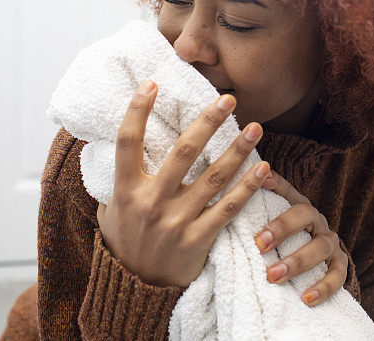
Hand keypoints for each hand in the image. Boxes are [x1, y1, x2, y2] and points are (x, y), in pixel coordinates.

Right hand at [96, 80, 271, 287]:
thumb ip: (116, 175)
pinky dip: (247, 189)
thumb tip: (118, 138)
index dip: (137, 111)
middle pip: (182, 153)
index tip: (152, 83)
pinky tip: (264, 170)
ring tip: (254, 127)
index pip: (128, 142)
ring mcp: (176, 222)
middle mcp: (151, 202)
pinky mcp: (198, 240)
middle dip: (207, 123)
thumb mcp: (109, 207)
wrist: (133, 289)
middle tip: (228, 99)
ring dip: (237, 150)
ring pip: (212, 178)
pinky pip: (228, 209)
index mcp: (125, 190)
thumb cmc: (124, 239)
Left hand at [254, 170, 347, 306]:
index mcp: (298, 205)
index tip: (257, 186)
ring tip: (272, 276)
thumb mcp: (270, 220)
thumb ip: (259, 203)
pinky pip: (338, 275)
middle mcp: (317, 220)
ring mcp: (330, 242)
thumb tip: (245, 179)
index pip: (288, 191)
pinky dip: (323, 287)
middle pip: (305, 215)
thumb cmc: (282, 238)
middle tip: (258, 244)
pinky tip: (306, 299)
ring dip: (296, 262)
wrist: (315, 259)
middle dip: (282, 228)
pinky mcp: (340, 264)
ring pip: (320, 247)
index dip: (275, 186)